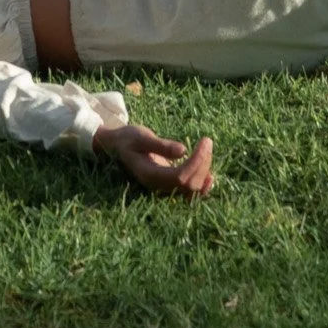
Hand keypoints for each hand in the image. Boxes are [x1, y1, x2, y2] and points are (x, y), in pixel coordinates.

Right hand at [93, 122, 214, 198]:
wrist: (117, 146)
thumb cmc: (128, 138)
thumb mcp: (142, 137)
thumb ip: (161, 145)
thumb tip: (183, 150)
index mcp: (150, 175)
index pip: (181, 177)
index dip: (197, 162)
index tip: (205, 141)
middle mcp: (158, 186)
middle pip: (189, 184)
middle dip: (203, 163)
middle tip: (207, 141)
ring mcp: (164, 187)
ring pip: (192, 189)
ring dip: (204, 171)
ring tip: (208, 149)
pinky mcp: (169, 184)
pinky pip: (189, 191)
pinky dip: (201, 183)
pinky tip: (210, 175)